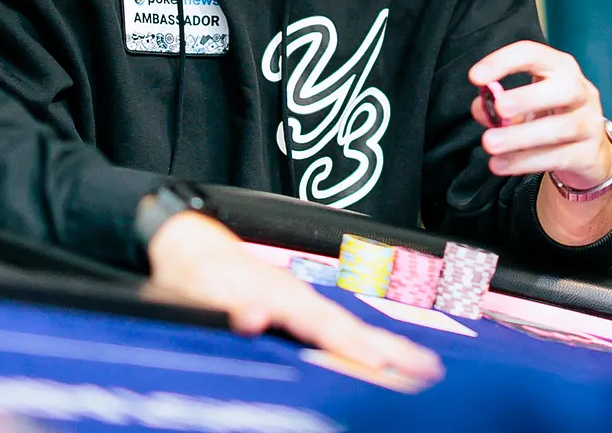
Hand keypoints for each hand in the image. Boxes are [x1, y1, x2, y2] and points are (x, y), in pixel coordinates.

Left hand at [145, 211, 443, 387]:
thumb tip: (253, 317)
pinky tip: (374, 361)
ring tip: (417, 367)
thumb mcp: (199, 289)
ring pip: (345, 329)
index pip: (322, 324)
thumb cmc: (192, 270)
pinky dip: (359, 345)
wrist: (186, 243)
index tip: (379, 363)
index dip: (351, 345)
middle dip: (388, 348)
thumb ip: (228, 303)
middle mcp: (296, 297)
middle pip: (348, 327)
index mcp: (278, 294)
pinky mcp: (293, 310)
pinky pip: (333, 331)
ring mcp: (298, 302)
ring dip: (382, 348)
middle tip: (426, 368)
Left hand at [468, 41, 611, 189]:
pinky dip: (526, 161)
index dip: (504, 62)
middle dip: (528, 97)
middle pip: (564, 88)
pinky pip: (559, 158)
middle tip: (498, 108)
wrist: (586, 151)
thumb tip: (480, 107)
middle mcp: (581, 92)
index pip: (535, 55)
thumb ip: (497, 106)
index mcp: (561, 69)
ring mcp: (590, 124)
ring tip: (490, 144)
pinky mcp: (588, 154)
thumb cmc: (549, 117)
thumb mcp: (523, 106)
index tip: (475, 78)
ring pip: (561, 128)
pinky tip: (501, 164)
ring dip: (520, 137)